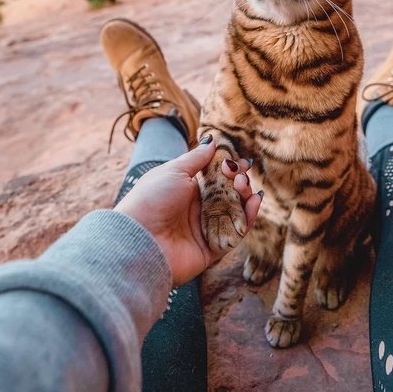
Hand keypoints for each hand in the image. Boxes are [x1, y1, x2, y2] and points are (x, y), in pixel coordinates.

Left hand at [114, 137, 261, 285]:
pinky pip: (236, 235)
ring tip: (245, 186)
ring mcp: (206, 229)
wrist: (138, 240)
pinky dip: (248, 219)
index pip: (217, 178)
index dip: (230, 170)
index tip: (239, 162)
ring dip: (245, 197)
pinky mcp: (212, 249)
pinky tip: (254, 202)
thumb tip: (212, 141)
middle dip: (239, 182)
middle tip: (240, 175)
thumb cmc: (150, 199)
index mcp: (188, 190)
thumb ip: (196, 158)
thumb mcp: (173, 171)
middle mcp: (198, 209)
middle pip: (229, 194)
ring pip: (236, 213)